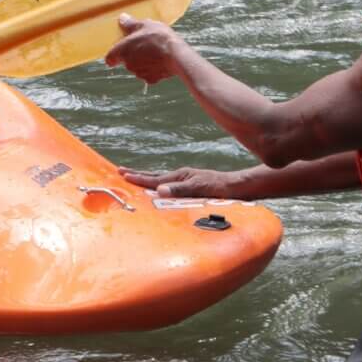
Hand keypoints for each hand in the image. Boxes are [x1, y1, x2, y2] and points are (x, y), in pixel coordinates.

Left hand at [104, 14, 185, 83]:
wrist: (176, 56)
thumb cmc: (158, 38)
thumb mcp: (144, 25)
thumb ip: (130, 24)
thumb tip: (121, 18)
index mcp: (122, 51)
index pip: (109, 58)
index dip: (114, 54)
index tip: (122, 48)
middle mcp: (127, 64)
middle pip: (125, 61)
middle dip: (132, 54)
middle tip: (144, 44)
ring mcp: (139, 73)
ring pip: (137, 68)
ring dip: (142, 62)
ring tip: (155, 51)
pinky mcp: (150, 80)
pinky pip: (149, 74)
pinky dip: (153, 69)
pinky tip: (161, 61)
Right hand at [118, 166, 249, 198]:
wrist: (240, 187)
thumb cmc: (222, 189)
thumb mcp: (201, 189)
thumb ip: (180, 190)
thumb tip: (159, 190)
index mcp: (181, 176)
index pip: (155, 179)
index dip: (139, 178)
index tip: (123, 175)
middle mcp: (182, 176)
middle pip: (156, 176)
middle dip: (138, 174)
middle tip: (121, 171)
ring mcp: (187, 180)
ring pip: (163, 179)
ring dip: (148, 179)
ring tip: (137, 177)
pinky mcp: (193, 185)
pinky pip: (171, 185)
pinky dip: (160, 185)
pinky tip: (162, 188)